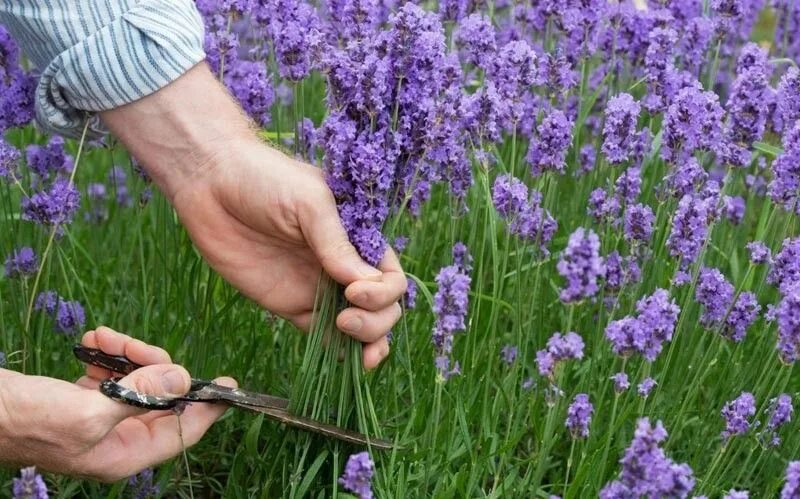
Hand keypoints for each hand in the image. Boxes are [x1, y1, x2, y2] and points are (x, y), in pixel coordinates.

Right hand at [0, 327, 235, 480]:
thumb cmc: (26, 420)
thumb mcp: (88, 410)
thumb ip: (141, 396)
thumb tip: (183, 381)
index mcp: (123, 454)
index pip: (181, 432)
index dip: (206, 408)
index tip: (228, 384)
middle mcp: (117, 439)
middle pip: (161, 399)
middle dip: (153, 366)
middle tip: (133, 346)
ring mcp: (101, 418)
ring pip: (138, 380)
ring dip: (127, 354)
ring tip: (103, 336)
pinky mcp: (84, 399)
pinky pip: (113, 373)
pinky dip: (108, 354)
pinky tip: (93, 339)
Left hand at [170, 141, 405, 368]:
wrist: (210, 183)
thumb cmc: (265, 178)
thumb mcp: (309, 202)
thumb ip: (336, 244)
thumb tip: (365, 285)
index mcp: (357, 237)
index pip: (390, 277)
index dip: (383, 292)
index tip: (354, 292)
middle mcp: (343, 266)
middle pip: (381, 307)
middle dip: (376, 322)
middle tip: (346, 320)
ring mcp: (317, 288)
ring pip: (357, 327)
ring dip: (366, 343)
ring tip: (359, 358)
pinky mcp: (290, 305)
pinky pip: (321, 335)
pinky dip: (336, 352)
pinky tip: (341, 361)